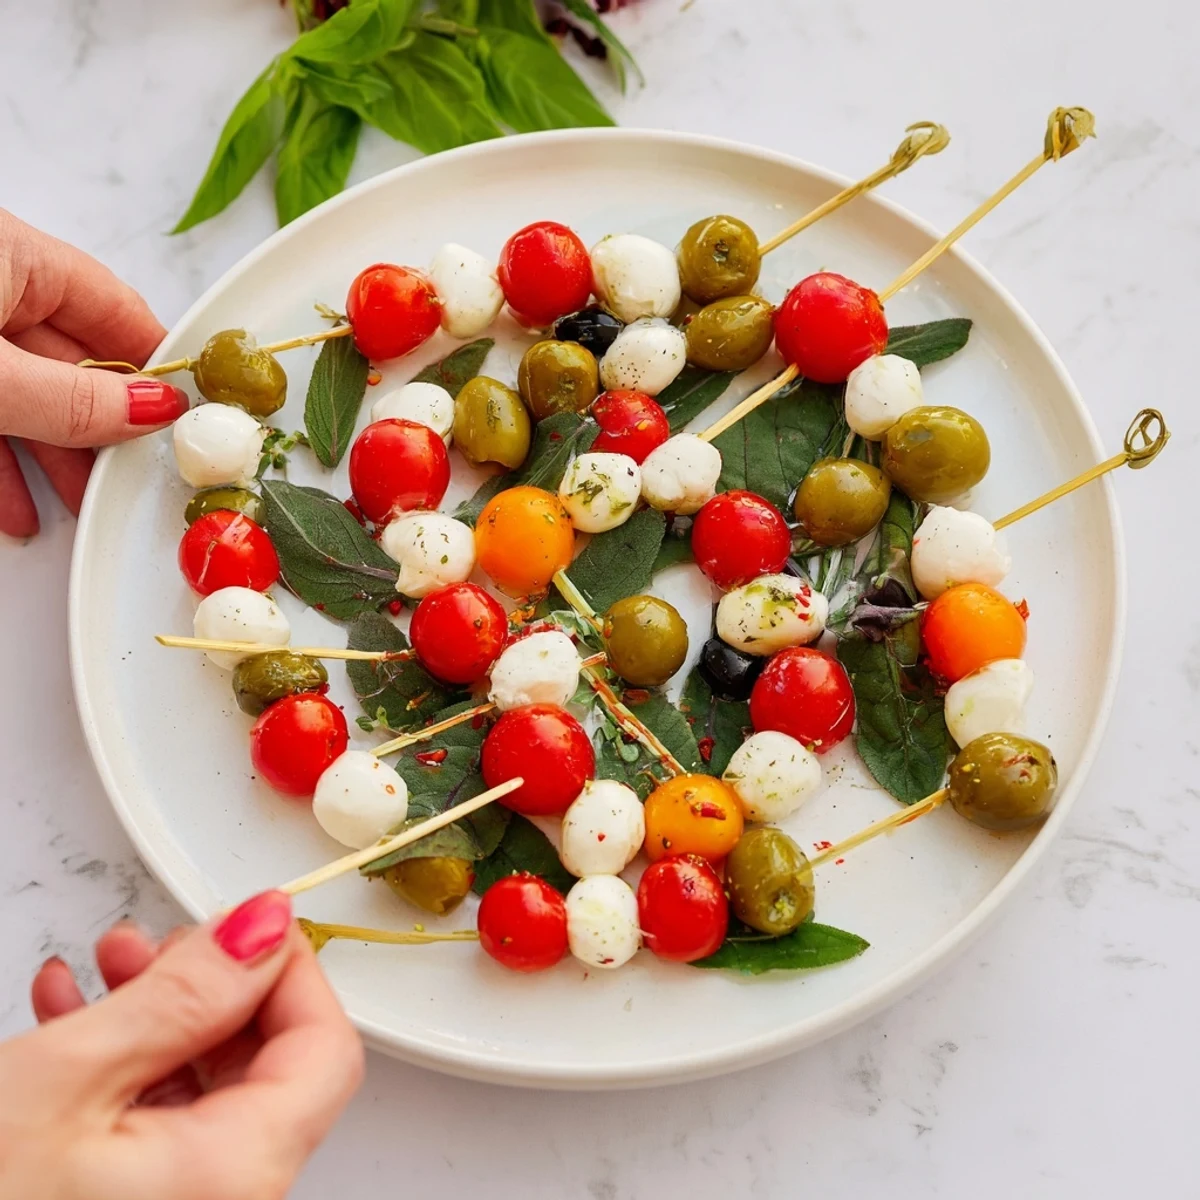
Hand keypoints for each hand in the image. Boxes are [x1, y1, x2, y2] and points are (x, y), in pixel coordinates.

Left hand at [0, 209, 187, 537]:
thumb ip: (71, 400)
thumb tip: (155, 410)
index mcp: (9, 255)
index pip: (113, 308)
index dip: (158, 364)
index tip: (190, 415)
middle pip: (72, 362)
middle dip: (101, 430)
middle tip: (133, 479)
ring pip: (24, 396)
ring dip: (52, 459)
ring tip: (76, 509)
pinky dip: (1, 461)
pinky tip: (18, 507)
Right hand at [1, 892, 363, 1199]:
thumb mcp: (69, 1078)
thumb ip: (185, 994)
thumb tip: (265, 925)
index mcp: (234, 1178)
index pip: (326, 1052)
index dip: (292, 973)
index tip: (248, 923)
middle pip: (269, 1068)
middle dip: (215, 988)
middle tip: (161, 941)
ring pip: (206, 1091)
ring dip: (163, 1016)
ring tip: (106, 965)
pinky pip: (154, 1126)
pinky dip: (123, 1066)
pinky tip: (67, 1018)